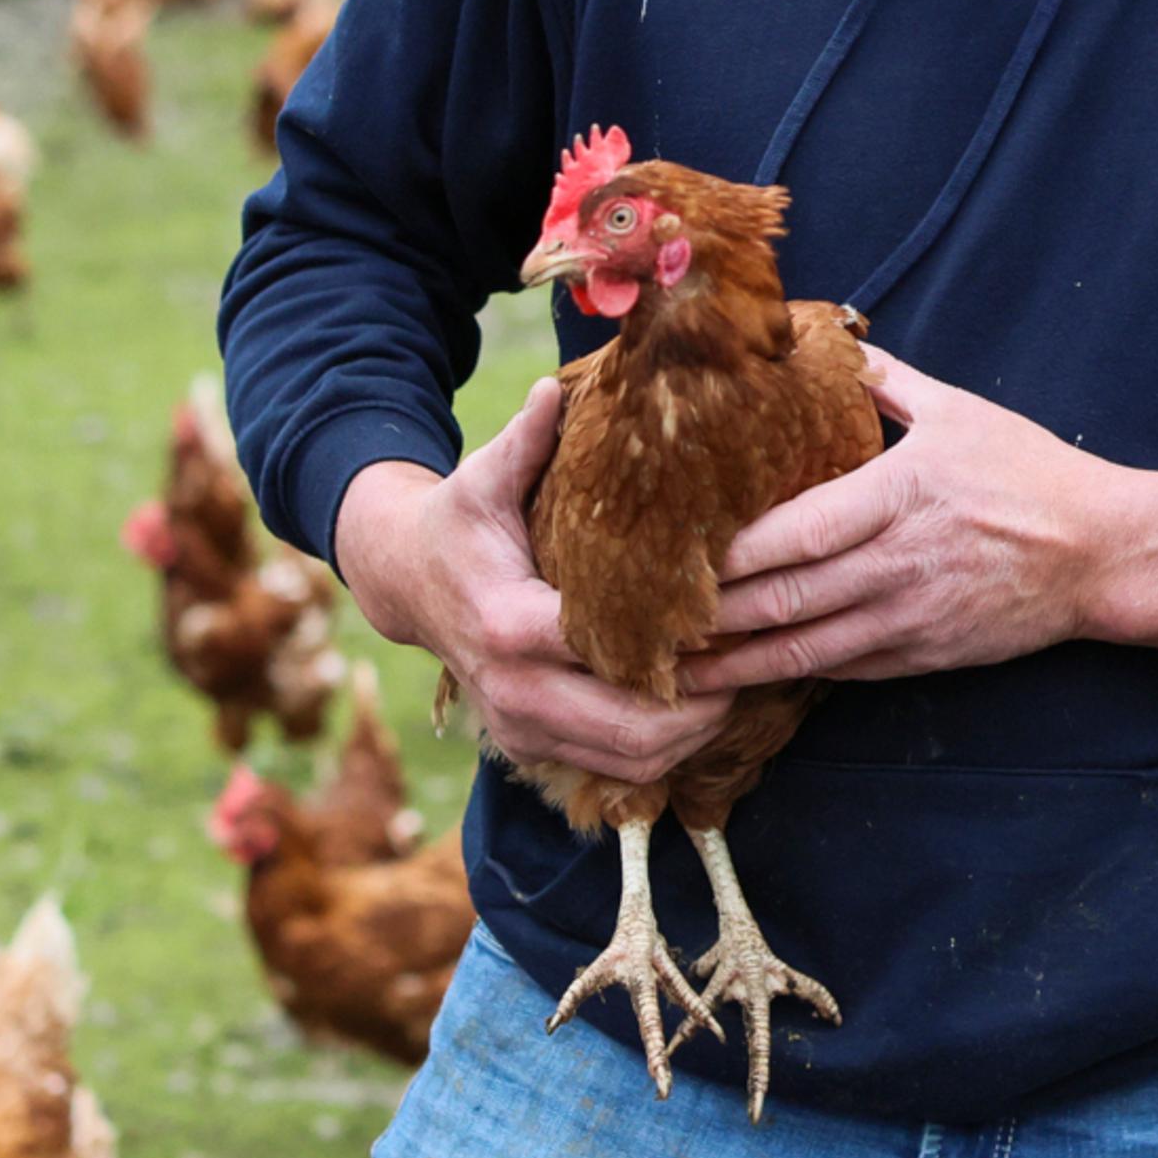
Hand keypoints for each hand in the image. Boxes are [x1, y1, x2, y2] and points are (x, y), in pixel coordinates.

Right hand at [330, 380, 732, 784]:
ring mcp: (520, 728)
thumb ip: (526, 439)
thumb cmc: (459, 521)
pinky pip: (616, 768)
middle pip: (634, 728)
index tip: (732, 615)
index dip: (684, 645)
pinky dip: (665, 746)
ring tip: (734, 678)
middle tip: (752, 656)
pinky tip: (696, 702)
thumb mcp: (485, 476)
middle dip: (706, 703)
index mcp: (509, 625)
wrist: (404, 581)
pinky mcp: (529, 746)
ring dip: (694, 731)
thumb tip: (556, 389)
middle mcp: (514, 691)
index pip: (613, 653)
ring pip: (634, 761)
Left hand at [684, 348, 1157, 691]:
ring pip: (805, 651)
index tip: (674, 557)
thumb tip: (835, 342)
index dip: (731, 555)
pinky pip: (842, 672)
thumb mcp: (960, 412)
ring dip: (735, 664)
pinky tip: (746, 679)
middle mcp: (898, 565)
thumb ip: (889, 382)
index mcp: (899, 496)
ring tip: (674, 671)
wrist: (1100, 553)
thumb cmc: (1029, 475)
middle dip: (711, 619)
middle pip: (786, 601)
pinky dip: (788, 676)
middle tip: (645, 624)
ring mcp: (910, 618)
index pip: (797, 533)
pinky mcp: (923, 655)